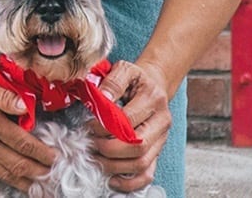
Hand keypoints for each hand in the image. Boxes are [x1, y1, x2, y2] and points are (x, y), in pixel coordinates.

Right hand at [0, 54, 54, 194]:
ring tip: (37, 188)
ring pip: (0, 173)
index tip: (55, 157)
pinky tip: (3, 193)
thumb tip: (25, 107)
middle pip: (14, 162)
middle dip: (37, 171)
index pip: (21, 142)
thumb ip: (4, 95)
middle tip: (53, 176)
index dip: (41, 152)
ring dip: (21, 182)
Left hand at [91, 60, 171, 192]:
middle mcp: (162, 121)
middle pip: (137, 146)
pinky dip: (130, 182)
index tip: (89, 125)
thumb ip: (113, 81)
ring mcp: (161, 140)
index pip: (128, 120)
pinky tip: (112, 178)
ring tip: (96, 158)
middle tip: (91, 143)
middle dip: (108, 148)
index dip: (105, 126)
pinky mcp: (157, 152)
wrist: (154, 84)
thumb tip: (102, 98)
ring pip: (141, 163)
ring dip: (114, 165)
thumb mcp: (124, 69)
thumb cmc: (134, 79)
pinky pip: (147, 174)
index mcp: (153, 98)